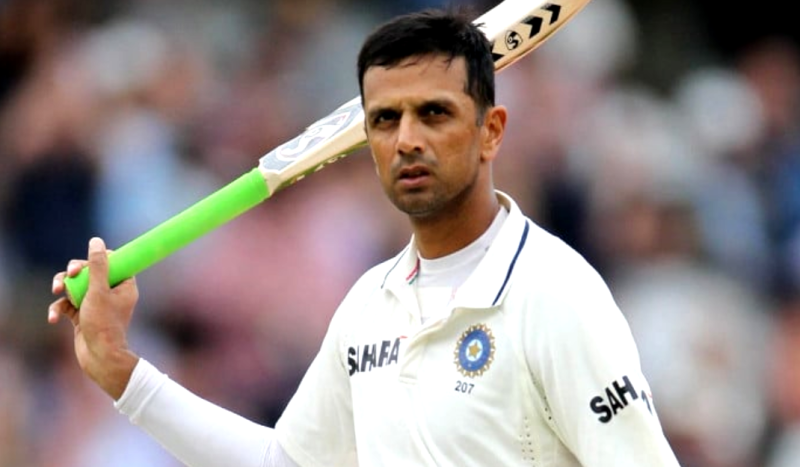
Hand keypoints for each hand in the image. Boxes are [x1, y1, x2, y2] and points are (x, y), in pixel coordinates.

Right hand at [48, 237, 139, 399]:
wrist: (99, 358)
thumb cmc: (103, 324)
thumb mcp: (99, 291)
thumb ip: (97, 266)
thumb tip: (97, 242)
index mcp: (124, 285)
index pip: (114, 262)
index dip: (99, 258)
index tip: (87, 262)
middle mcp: (111, 293)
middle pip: (90, 272)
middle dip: (75, 272)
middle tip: (70, 274)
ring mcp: (96, 304)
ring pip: (76, 286)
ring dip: (64, 287)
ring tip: (57, 291)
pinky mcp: (82, 315)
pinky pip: (68, 305)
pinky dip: (59, 308)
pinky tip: (53, 318)